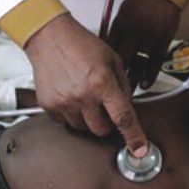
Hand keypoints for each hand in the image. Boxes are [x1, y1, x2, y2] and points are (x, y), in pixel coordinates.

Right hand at [24, 13, 147, 155]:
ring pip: (82, 128)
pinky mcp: (49, 106)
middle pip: (101, 130)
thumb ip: (124, 85)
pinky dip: (71, 114)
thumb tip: (128, 107)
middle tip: (105, 110)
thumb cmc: (81, 45)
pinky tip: (71, 95)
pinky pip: (65, 122)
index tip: (139, 150)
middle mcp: (82, 95)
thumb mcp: (113, 59)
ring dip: (88, 119)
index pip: (123, 118)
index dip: (134, 137)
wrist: (49, 37)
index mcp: (102, 83)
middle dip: (107, 124)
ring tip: (85, 97)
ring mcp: (63, 102)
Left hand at [108, 0, 180, 89]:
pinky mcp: (163, 41)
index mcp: (120, 23)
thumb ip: (115, 32)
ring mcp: (149, 37)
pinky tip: (144, 85)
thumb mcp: (121, 13)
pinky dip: (149, 76)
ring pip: (137, 64)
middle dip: (114, 76)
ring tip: (126, 93)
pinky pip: (155, 62)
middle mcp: (133, 31)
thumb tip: (104, 48)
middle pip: (120, 59)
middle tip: (110, 89)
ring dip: (132, 80)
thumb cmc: (142, 0)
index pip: (107, 49)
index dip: (102, 64)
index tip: (99, 75)